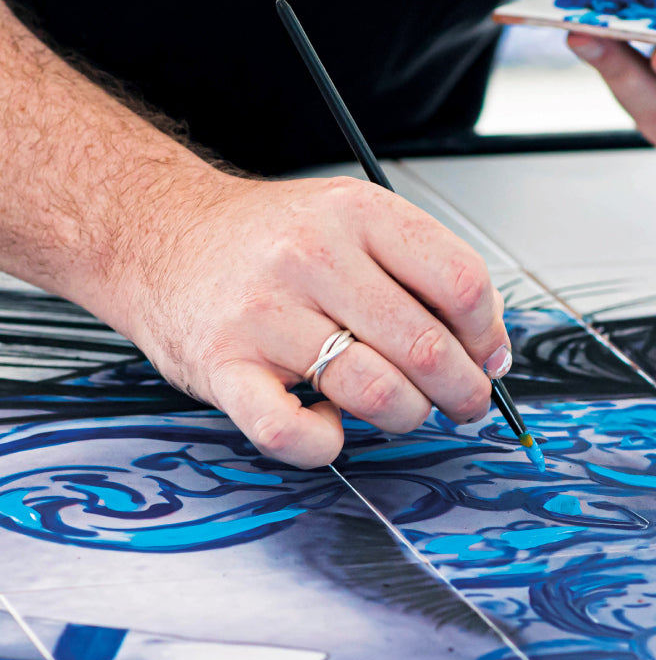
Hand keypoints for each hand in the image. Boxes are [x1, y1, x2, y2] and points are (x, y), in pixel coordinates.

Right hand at [115, 173, 509, 468]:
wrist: (161, 233)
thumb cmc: (270, 240)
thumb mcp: (353, 222)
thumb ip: (424, 272)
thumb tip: (489, 348)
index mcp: (358, 213)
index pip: (460, 282)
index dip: (487, 334)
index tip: (487, 357)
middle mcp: (312, 257)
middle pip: (426, 347)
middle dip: (462, 392)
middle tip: (462, 403)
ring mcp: (264, 312)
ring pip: (376, 393)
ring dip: (406, 417)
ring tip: (399, 408)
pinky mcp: (222, 365)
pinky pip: (292, 432)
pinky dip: (325, 445)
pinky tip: (329, 425)